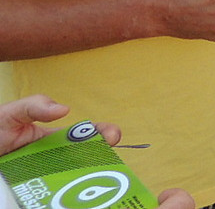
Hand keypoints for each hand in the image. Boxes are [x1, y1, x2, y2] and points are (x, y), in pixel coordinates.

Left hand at [0, 96, 196, 207]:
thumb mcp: (12, 114)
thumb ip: (35, 105)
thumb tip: (66, 109)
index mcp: (55, 141)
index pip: (87, 137)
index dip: (104, 135)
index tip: (113, 136)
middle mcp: (55, 161)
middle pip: (89, 162)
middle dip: (106, 160)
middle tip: (111, 161)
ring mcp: (47, 181)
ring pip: (76, 184)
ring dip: (91, 184)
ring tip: (102, 184)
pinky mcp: (38, 196)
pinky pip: (58, 200)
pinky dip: (69, 200)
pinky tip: (77, 200)